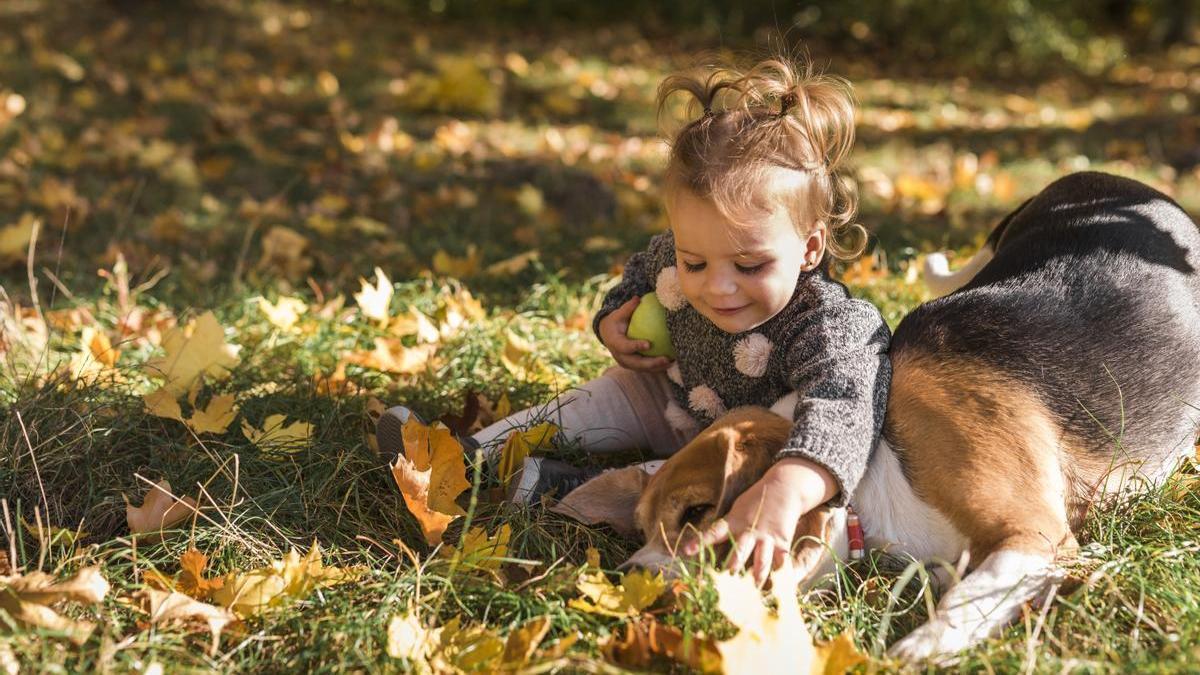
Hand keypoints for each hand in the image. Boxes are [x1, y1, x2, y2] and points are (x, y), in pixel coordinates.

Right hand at [598, 296, 672, 371]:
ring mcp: (626, 363)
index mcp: (615, 343)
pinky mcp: (633, 367)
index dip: (635, 346)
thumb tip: (637, 298)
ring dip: (658, 367)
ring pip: (643, 368)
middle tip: (666, 358)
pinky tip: (672, 363)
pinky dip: (658, 368)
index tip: (648, 344)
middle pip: (636, 363)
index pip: (625, 346)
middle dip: (651, 363)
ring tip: (672, 362)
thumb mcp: (618, 314)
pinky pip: (646, 369)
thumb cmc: (616, 322)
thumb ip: (628, 308)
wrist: (608, 335)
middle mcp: (620, 356)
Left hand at [683, 457, 836, 584]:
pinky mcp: (782, 541)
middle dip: (732, 568)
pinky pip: (780, 561)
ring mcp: (766, 537)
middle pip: (739, 552)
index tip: (686, 551)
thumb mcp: (737, 509)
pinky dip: (778, 574)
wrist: (785, 487)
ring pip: (760, 560)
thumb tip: (711, 542)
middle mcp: (749, 531)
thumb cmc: (756, 500)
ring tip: (753, 592)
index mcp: (734, 521)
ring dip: (756, 577)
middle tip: (725, 583)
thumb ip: (727, 526)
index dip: (699, 542)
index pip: (714, 532)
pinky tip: (779, 587)